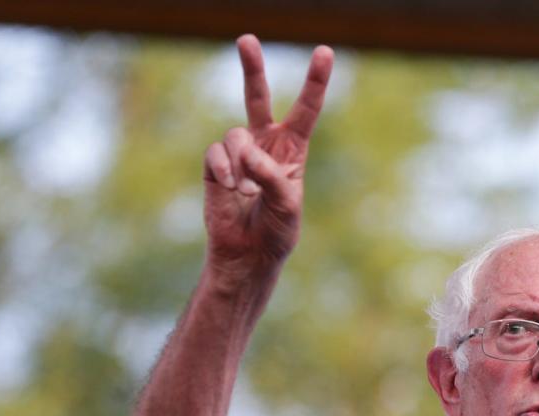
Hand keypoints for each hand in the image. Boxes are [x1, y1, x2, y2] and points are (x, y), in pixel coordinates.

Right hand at [202, 34, 333, 283]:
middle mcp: (265, 145)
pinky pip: (216, 153)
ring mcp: (238, 153)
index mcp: (293, 151)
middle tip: (246, 39)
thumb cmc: (277, 231)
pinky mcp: (214, 165)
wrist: (248, 254)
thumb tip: (246, 153)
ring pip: (236, 134)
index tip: (324, 52)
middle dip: (252, 68)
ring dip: (242, 161)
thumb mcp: (287, 205)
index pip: (306, 109)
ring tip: (246, 190)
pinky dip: (224, 170)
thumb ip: (271, 177)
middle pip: (257, 97)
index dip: (315, 81)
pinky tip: (230, 189)